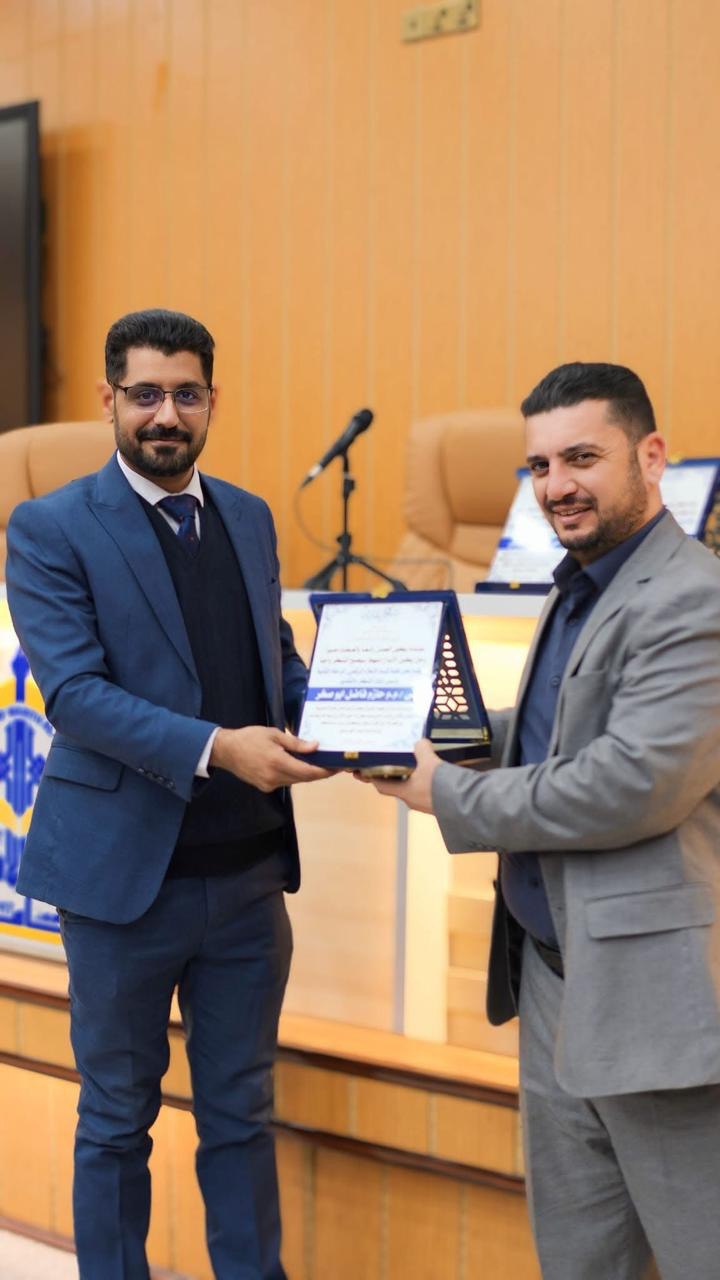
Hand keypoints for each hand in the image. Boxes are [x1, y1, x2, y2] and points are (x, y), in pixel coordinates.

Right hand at [210, 726, 331, 790]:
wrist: (225, 750)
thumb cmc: (249, 738)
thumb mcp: (274, 734)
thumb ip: (296, 743)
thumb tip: (315, 747)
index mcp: (278, 762)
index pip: (308, 772)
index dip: (324, 771)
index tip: (337, 768)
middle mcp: (275, 777)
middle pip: (304, 779)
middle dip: (320, 773)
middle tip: (333, 766)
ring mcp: (269, 784)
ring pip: (296, 781)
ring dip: (308, 774)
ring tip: (319, 764)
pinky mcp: (265, 787)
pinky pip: (286, 782)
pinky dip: (295, 775)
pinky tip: (299, 766)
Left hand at [361, 738, 440, 813]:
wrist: (464, 803)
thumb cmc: (440, 784)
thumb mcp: (429, 761)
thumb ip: (421, 749)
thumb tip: (420, 742)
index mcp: (404, 792)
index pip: (382, 787)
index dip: (373, 778)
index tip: (367, 771)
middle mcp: (413, 801)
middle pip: (398, 786)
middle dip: (397, 774)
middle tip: (396, 761)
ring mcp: (426, 805)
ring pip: (414, 789)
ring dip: (414, 778)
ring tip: (418, 763)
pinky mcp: (439, 805)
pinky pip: (429, 792)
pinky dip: (428, 782)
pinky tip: (436, 772)